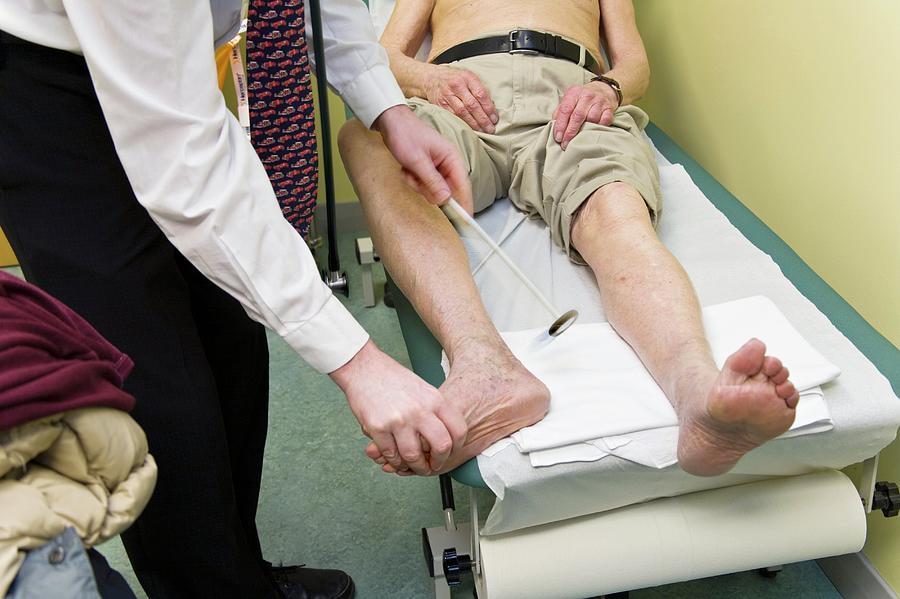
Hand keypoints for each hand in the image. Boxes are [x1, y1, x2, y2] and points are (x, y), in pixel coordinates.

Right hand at [330, 340, 466, 474]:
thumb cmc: (393, 379)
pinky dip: (393, 461)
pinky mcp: (378, 427)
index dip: (457, 447)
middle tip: (432, 466)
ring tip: (413, 467)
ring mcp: (399, 419)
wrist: (364, 368)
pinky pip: (391, 454)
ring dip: (415, 467)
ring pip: (414, 456)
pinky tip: (394, 458)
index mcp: (435, 400)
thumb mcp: (424, 389)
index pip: (458, 430)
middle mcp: (420, 410)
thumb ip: (436, 411)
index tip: (450, 453)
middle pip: (441, 447)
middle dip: (438, 463)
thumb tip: (445, 437)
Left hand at [373, 105, 473, 212]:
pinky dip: (413, 181)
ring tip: (409, 172)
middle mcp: (448, 163)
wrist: (391, 121)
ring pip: (433, 190)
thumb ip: (432, 181)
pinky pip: (424, 185)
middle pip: (447, 191)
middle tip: (416, 181)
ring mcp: (438, 167)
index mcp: (452, 158)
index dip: (465, 203)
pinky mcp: (428, 169)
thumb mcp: (417, 161)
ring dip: (419, 185)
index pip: (464, 186)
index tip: (465, 220)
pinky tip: (406, 170)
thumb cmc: (405, 134)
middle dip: (429, 190)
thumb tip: (445, 199)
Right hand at [424, 66, 498, 133]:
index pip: (481, 94)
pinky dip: (463, 124)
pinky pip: (453, 116)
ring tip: (482, 131)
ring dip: (474, 124)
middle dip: (483, 119)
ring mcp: (447, 95)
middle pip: (472, 105)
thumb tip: (492, 107)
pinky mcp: (440, 104)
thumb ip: (479, 90)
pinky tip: (470, 129)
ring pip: (462, 113)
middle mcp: (457, 85)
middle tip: (490, 129)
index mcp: (467, 77)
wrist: (432, 78)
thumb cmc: (455, 79)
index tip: (495, 119)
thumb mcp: (469, 78)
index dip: (489, 108)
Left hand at [552, 81, 619, 149]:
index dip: (561, 125)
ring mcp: (600, 101)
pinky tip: (593, 132)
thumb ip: (560, 112)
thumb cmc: (581, 99)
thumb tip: (554, 127)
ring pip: (592, 119)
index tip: (558, 138)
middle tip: (565, 144)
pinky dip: (599, 127)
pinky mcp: (609, 108)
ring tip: (578, 139)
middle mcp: (587, 95)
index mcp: (574, 93)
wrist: (603, 89)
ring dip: (585, 131)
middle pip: (578, 116)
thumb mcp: (568, 100)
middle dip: (570, 132)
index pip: (565, 110)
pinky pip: (605, 121)